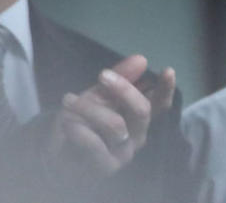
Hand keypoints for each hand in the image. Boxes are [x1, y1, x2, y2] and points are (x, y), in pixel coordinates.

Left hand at [42, 54, 175, 184]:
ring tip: (67, 100)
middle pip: (142, 111)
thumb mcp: (96, 95)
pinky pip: (94, 143)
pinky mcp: (105, 166)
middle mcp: (135, 135)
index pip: (158, 104)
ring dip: (88, 107)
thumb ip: (119, 78)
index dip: (165, 90)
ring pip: (115, 125)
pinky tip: (67, 123)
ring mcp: (123, 153)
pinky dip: (77, 128)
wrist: (57, 152)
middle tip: (102, 74)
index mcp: (136, 117)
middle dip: (123, 89)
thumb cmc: (82, 121)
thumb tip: (142, 59)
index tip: (168, 71)